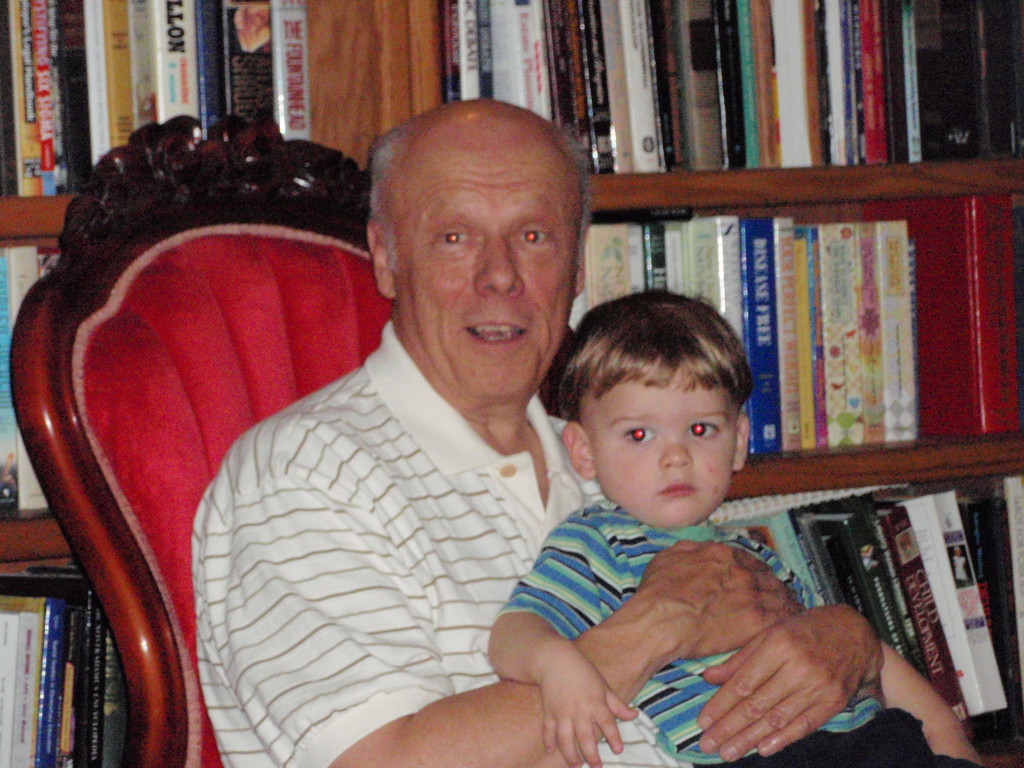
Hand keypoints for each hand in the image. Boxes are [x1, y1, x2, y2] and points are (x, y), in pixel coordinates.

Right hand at [537, 648, 636, 767]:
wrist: (555, 659)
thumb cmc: (582, 671)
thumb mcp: (603, 685)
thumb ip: (617, 704)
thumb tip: (634, 715)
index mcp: (595, 702)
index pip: (607, 722)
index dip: (613, 737)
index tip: (618, 750)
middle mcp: (579, 710)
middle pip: (585, 736)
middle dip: (591, 754)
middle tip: (597, 767)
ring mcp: (562, 712)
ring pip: (565, 738)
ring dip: (570, 754)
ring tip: (576, 765)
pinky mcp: (549, 711)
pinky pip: (548, 729)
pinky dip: (548, 740)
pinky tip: (551, 750)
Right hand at [637, 540, 802, 660]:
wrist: (660, 620)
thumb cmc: (657, 593)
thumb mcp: (667, 557)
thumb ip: (689, 550)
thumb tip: (697, 548)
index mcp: (721, 555)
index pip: (749, 560)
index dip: (756, 570)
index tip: (759, 577)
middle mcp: (740, 571)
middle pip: (767, 577)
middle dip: (774, 585)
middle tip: (779, 594)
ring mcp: (750, 595)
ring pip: (778, 596)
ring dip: (785, 602)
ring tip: (790, 609)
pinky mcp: (754, 622)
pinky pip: (780, 618)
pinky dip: (786, 619)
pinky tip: (789, 624)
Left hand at [696, 604, 882, 760]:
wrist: (855, 633)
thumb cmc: (805, 629)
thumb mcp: (770, 632)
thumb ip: (740, 658)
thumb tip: (708, 677)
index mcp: (778, 644)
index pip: (743, 683)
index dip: (720, 705)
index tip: (702, 721)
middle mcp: (798, 667)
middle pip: (757, 704)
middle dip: (729, 728)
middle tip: (708, 744)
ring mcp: (818, 686)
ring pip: (776, 719)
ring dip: (749, 739)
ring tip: (728, 752)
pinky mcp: (834, 701)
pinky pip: (804, 725)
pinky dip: (782, 739)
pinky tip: (762, 749)